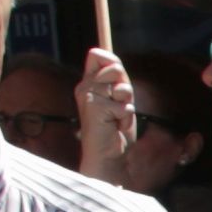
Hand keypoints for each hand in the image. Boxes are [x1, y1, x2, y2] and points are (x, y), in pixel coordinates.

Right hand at [80, 47, 144, 180]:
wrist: (106, 156)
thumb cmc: (113, 130)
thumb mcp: (118, 99)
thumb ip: (117, 81)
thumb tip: (115, 63)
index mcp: (88, 83)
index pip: (97, 54)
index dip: (112, 61)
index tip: (117, 80)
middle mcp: (84, 87)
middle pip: (115, 68)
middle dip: (126, 88)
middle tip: (118, 107)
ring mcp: (87, 96)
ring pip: (122, 86)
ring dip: (126, 104)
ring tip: (116, 118)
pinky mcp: (94, 107)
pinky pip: (124, 105)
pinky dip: (126, 118)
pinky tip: (115, 126)